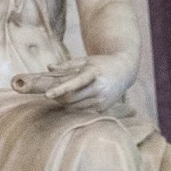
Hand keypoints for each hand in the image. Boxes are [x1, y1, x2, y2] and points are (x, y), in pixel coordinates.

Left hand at [17, 56, 132, 110]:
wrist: (124, 70)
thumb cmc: (101, 63)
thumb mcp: (85, 60)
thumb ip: (66, 64)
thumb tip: (49, 67)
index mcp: (94, 74)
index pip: (74, 84)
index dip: (60, 90)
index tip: (46, 94)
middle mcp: (99, 89)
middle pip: (71, 98)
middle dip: (57, 97)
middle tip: (50, 93)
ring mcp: (102, 100)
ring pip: (75, 106)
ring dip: (64, 102)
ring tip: (61, 94)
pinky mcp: (103, 107)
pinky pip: (82, 110)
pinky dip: (74, 106)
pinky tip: (73, 99)